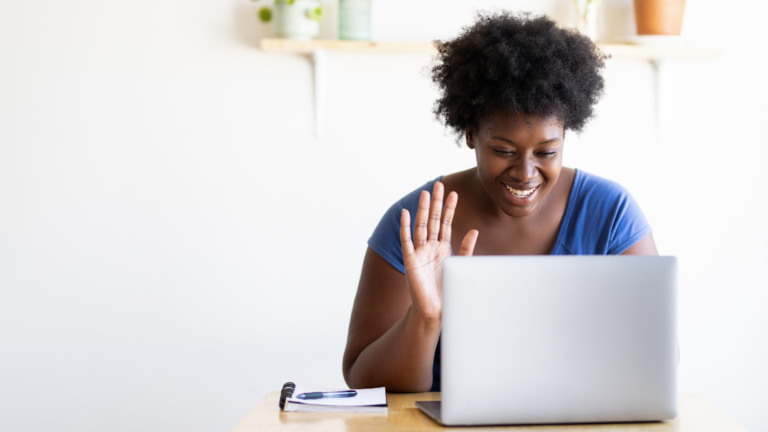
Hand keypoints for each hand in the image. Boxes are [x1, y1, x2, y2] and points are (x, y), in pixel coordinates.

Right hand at [400, 182, 478, 319]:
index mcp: (443, 248)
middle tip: (439, 185)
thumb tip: (474, 230)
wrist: (436, 311)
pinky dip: (405, 227)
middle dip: (436, 203)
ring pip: (421, 226)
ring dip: (423, 210)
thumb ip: (467, 249)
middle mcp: (430, 247)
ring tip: (426, 194)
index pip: (445, 224)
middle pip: (433, 220)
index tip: (454, 194)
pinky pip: (407, 241)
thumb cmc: (448, 291)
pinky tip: (406, 213)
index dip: (449, 209)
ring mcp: (419, 253)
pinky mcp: (410, 261)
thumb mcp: (461, 266)